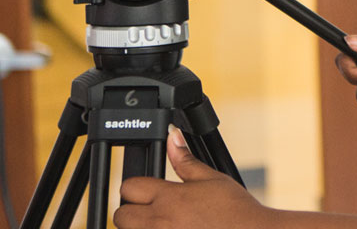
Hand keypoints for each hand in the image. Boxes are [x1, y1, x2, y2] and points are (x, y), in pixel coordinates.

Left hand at [114, 125, 279, 228]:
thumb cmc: (236, 211)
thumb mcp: (212, 179)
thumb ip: (185, 160)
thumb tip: (173, 137)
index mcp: (169, 197)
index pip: (129, 187)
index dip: (137, 187)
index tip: (147, 191)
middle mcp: (159, 222)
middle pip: (121, 215)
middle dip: (132, 211)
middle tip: (152, 211)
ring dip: (141, 228)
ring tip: (164, 223)